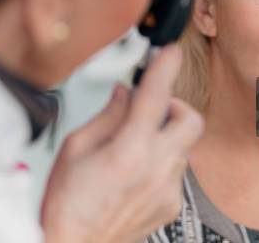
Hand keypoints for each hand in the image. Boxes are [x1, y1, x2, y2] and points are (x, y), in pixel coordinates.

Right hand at [40, 44, 202, 242]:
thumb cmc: (67, 204)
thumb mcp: (75, 148)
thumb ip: (107, 116)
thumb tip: (125, 94)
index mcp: (129, 152)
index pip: (155, 97)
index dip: (164, 68)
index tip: (169, 52)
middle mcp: (157, 170)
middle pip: (191, 119)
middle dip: (175, 106)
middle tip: (151, 108)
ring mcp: (168, 190)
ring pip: (183, 145)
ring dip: (164, 136)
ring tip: (133, 147)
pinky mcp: (172, 205)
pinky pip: (177, 170)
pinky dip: (162, 162)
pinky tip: (137, 173)